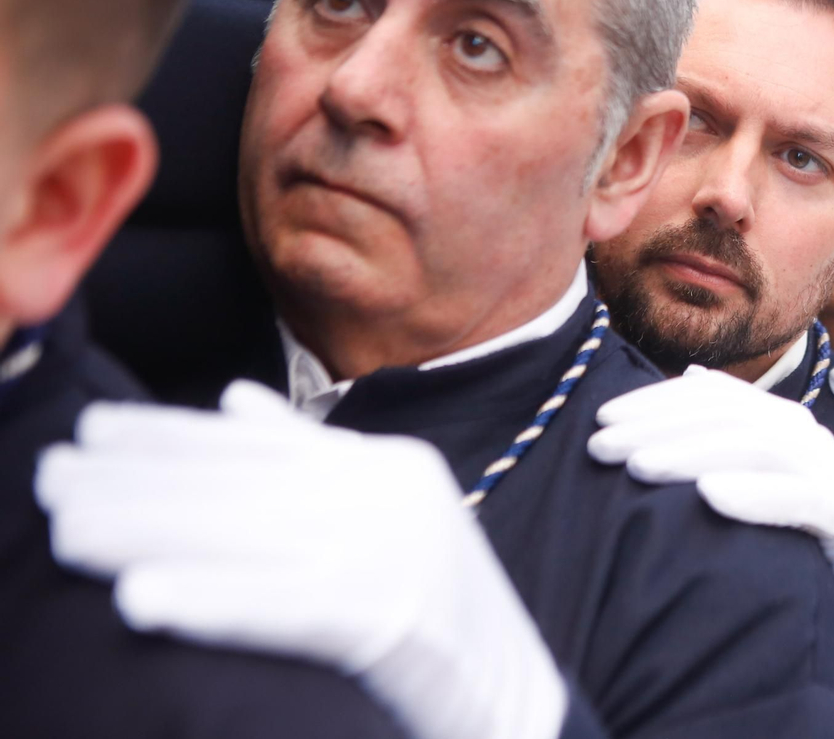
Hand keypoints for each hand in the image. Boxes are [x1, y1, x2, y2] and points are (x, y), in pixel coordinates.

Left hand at [36, 382, 565, 738]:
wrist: (516, 699)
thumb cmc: (442, 619)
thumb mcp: (391, 516)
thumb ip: (318, 458)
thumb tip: (235, 402)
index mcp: (385, 465)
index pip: (257, 441)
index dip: (168, 434)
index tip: (92, 430)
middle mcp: (387, 495)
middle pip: (240, 482)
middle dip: (136, 481)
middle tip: (50, 478)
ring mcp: (390, 551)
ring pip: (246, 533)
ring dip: (145, 532)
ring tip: (66, 532)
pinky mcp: (385, 618)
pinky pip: (278, 604)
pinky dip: (206, 599)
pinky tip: (140, 600)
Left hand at [589, 372, 833, 712]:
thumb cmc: (805, 546)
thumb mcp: (758, 490)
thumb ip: (725, 444)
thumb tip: (689, 381)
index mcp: (778, 426)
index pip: (711, 397)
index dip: (654, 402)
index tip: (601, 420)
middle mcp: (803, 439)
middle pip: (726, 416)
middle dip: (658, 425)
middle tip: (600, 445)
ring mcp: (830, 475)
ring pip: (757, 446)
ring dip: (693, 452)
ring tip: (640, 466)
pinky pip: (803, 499)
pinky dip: (756, 493)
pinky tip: (710, 495)